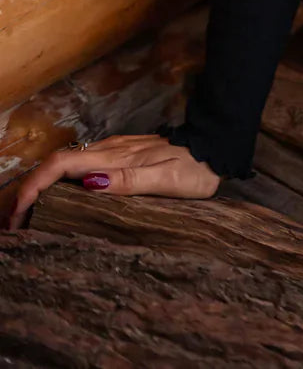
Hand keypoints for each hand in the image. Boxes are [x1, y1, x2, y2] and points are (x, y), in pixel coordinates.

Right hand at [5, 134, 219, 230]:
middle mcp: (110, 149)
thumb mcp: (166, 180)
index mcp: (115, 156)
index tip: (19, 213)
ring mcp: (116, 150)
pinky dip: (63, 184)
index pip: (62, 165)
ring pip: (69, 165)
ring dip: (44, 187)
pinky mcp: (123, 154)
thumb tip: (89, 183)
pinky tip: (63, 200)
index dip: (35, 186)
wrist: (216, 146)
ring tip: (31, 217)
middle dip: (31, 190)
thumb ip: (128, 181)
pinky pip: (83, 167)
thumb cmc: (195, 167)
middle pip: (57, 165)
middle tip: (16, 223)